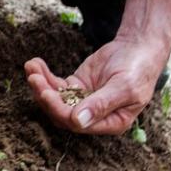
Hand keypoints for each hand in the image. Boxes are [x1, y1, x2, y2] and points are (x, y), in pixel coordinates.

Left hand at [24, 38, 168, 134]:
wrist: (139, 47)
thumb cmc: (138, 69)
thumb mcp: (124, 87)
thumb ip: (101, 104)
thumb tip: (78, 122)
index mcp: (109, 123)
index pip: (77, 124)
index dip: (59, 110)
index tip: (46, 93)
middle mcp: (93, 117)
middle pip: (61, 113)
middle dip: (45, 96)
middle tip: (33, 78)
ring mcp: (82, 101)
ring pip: (55, 99)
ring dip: (40, 84)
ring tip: (31, 66)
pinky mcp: (75, 87)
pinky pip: (55, 85)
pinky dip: (44, 75)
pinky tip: (34, 63)